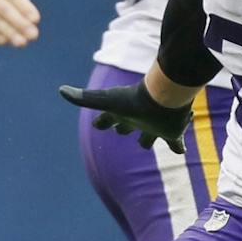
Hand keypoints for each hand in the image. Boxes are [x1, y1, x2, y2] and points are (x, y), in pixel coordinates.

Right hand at [58, 80, 192, 153]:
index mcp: (123, 114)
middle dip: (124, 128)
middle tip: (121, 130)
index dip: (102, 122)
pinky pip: (175, 143)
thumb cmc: (134, 100)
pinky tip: (181, 150)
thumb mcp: (106, 101)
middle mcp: (138, 120)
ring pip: (149, 135)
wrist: (165, 98)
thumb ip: (84, 98)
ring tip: (147, 142)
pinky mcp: (172, 132)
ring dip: (148, 138)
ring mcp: (155, 126)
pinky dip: (177, 146)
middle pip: (127, 126)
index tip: (98, 125)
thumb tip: (61, 90)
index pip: (107, 118)